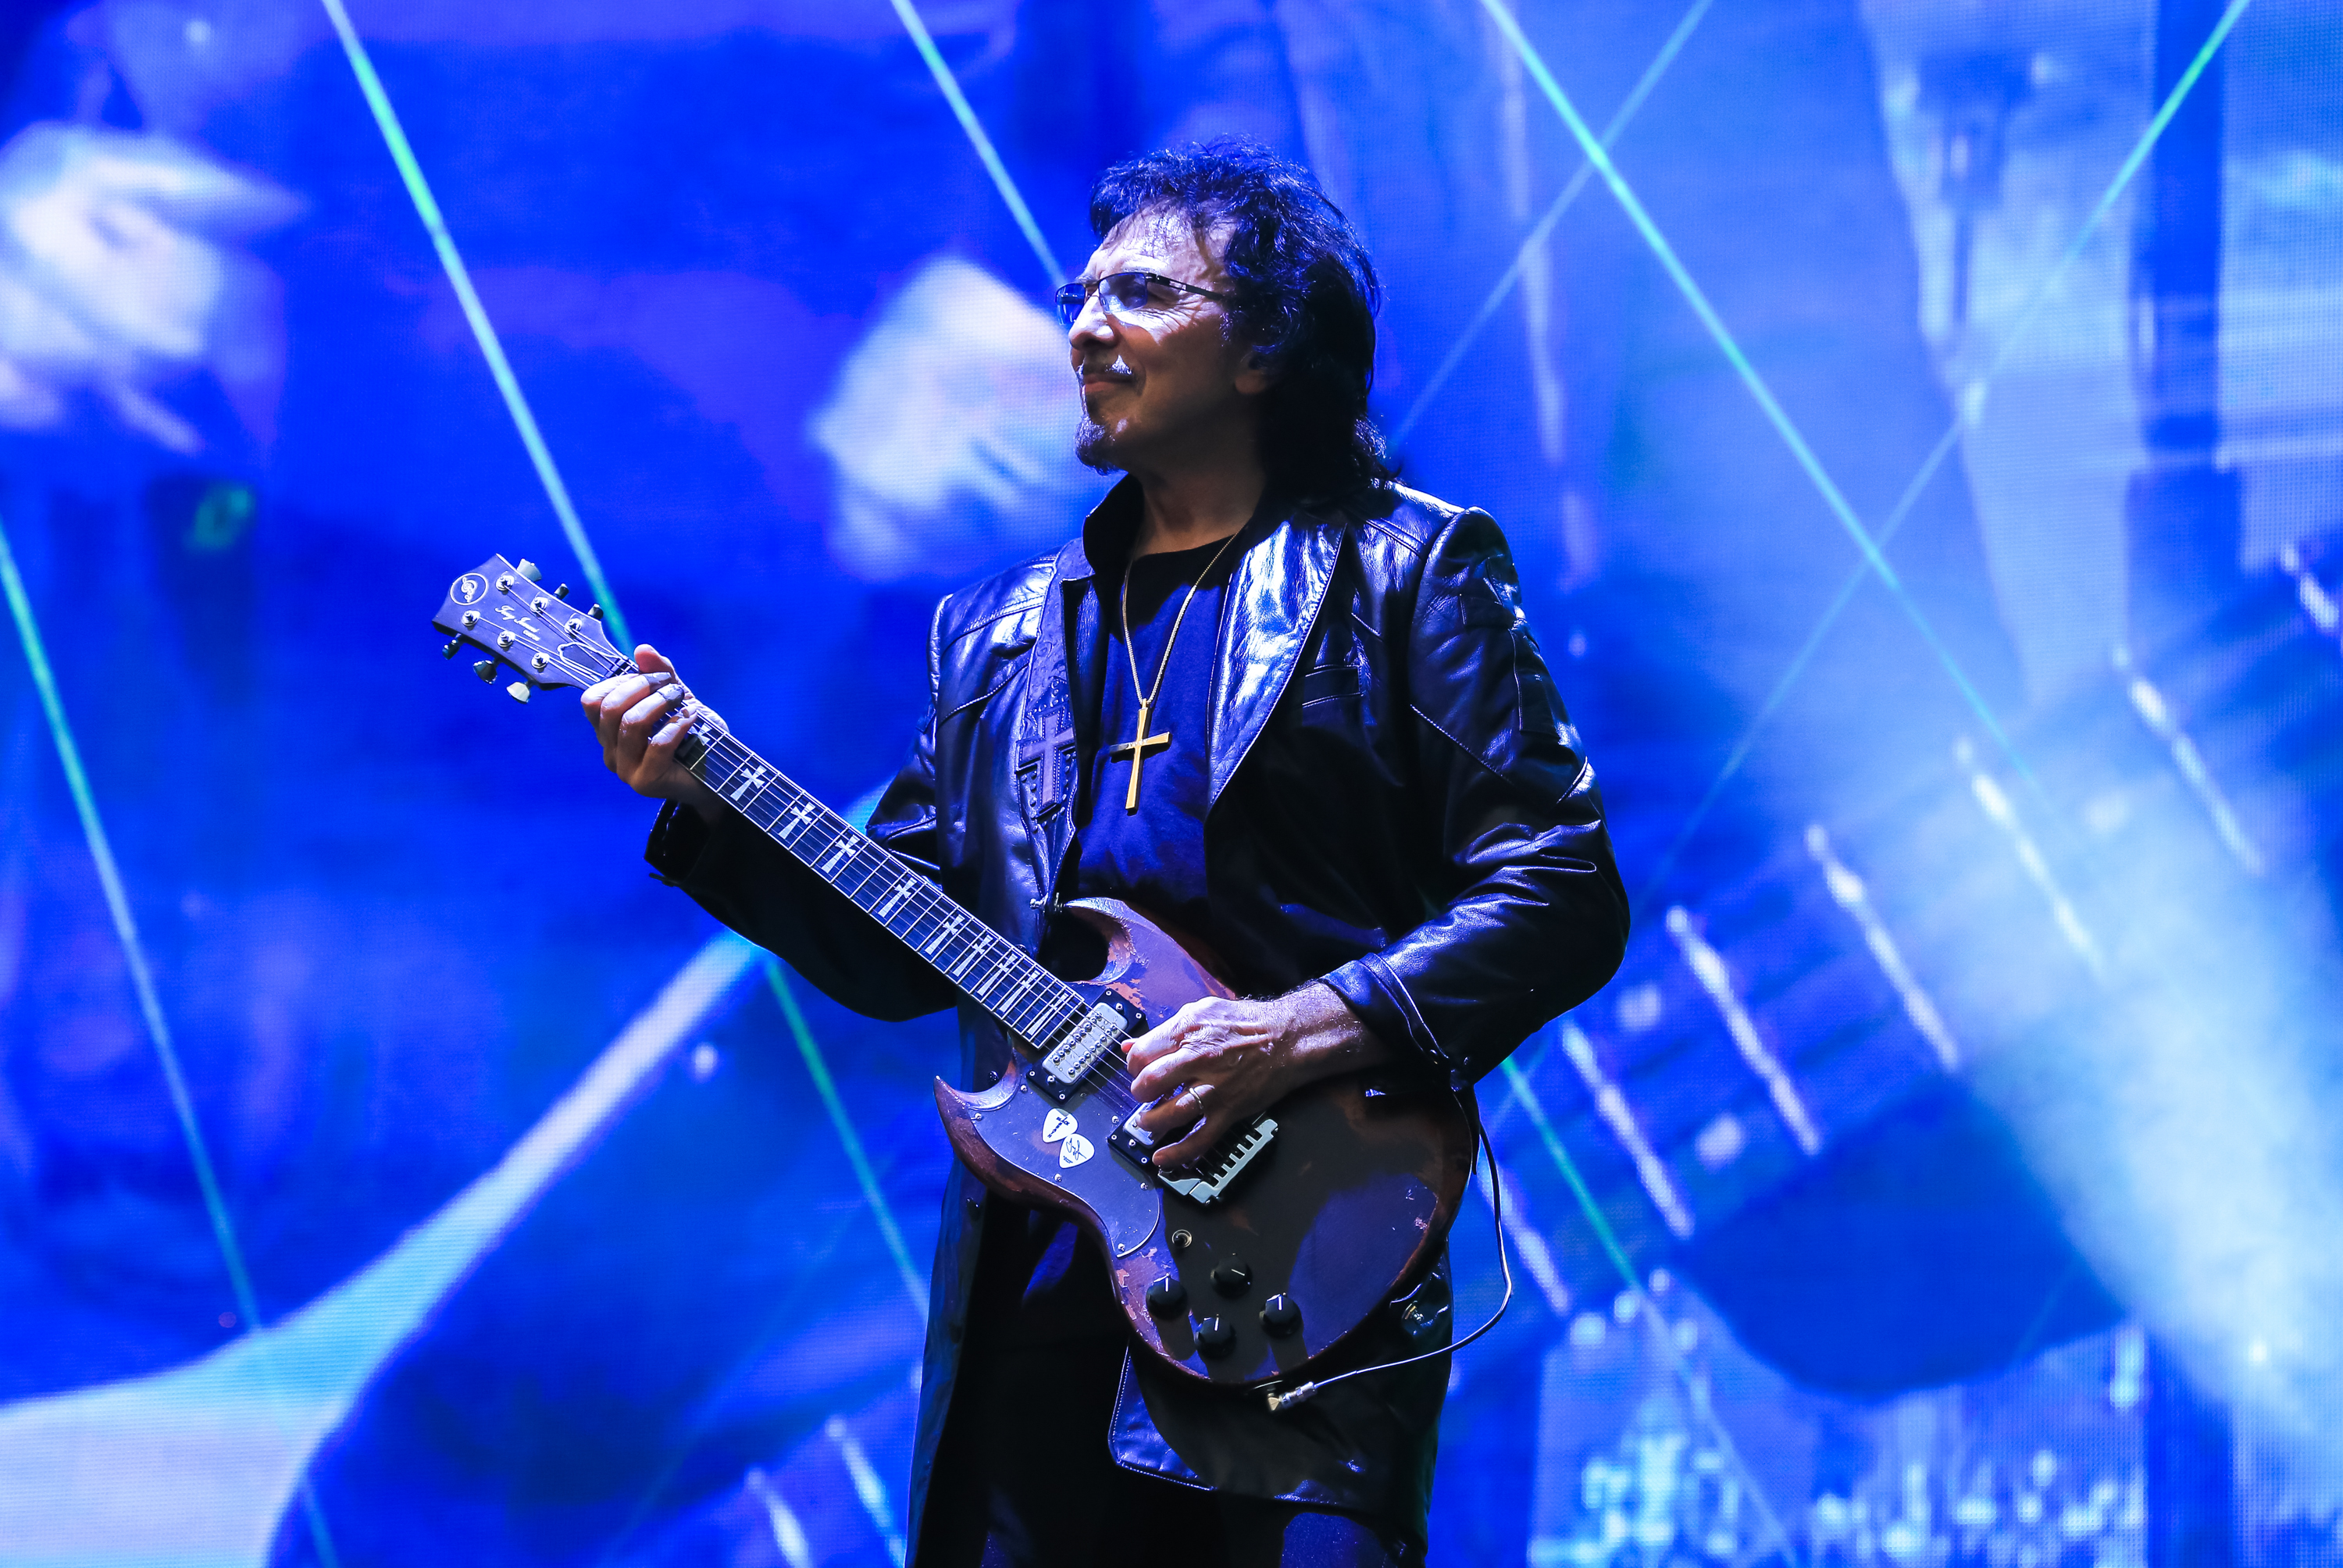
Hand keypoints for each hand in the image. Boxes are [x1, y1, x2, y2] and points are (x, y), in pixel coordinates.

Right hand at [581, 644, 722, 819]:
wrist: (716, 774)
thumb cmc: (692, 736)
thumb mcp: (676, 699)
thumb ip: (661, 674)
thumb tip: (643, 648)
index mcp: (609, 732)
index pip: (593, 700)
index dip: (622, 681)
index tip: (655, 678)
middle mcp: (610, 752)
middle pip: (609, 708)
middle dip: (643, 687)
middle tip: (672, 687)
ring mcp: (625, 770)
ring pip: (631, 724)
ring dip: (661, 704)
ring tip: (684, 702)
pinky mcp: (645, 782)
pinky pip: (657, 744)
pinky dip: (677, 725)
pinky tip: (691, 718)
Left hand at [1124, 985, 1390, 1166]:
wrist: (1289, 1038)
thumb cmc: (1247, 1023)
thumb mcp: (1200, 1011)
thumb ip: (1164, 1031)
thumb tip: (1129, 1046)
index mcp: (1187, 1031)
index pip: (1140, 1056)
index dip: (1134, 1067)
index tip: (1139, 1072)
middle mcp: (1197, 1059)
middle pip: (1148, 1084)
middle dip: (1139, 1094)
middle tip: (1145, 1096)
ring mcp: (1214, 1088)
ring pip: (1169, 1114)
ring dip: (1152, 1122)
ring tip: (1150, 1122)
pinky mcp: (1229, 1111)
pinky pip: (1200, 1139)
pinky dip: (1178, 1153)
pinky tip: (1163, 1158)